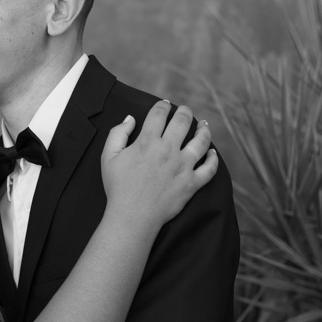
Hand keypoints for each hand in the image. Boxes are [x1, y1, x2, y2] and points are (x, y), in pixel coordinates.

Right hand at [100, 101, 216, 233]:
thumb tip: (130, 119)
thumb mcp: (108, 157)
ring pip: (202, 141)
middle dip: (185, 112)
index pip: (159, 114)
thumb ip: (118, 133)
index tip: (165, 105)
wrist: (131, 216)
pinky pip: (209, 169)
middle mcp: (168, 150)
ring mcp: (183, 166)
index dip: (162, 106)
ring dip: (204, 130)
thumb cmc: (118, 188)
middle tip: (185, 111)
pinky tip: (213, 153)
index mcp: (147, 142)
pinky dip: (213, 159)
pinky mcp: (192, 183)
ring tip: (204, 125)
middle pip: (182, 121)